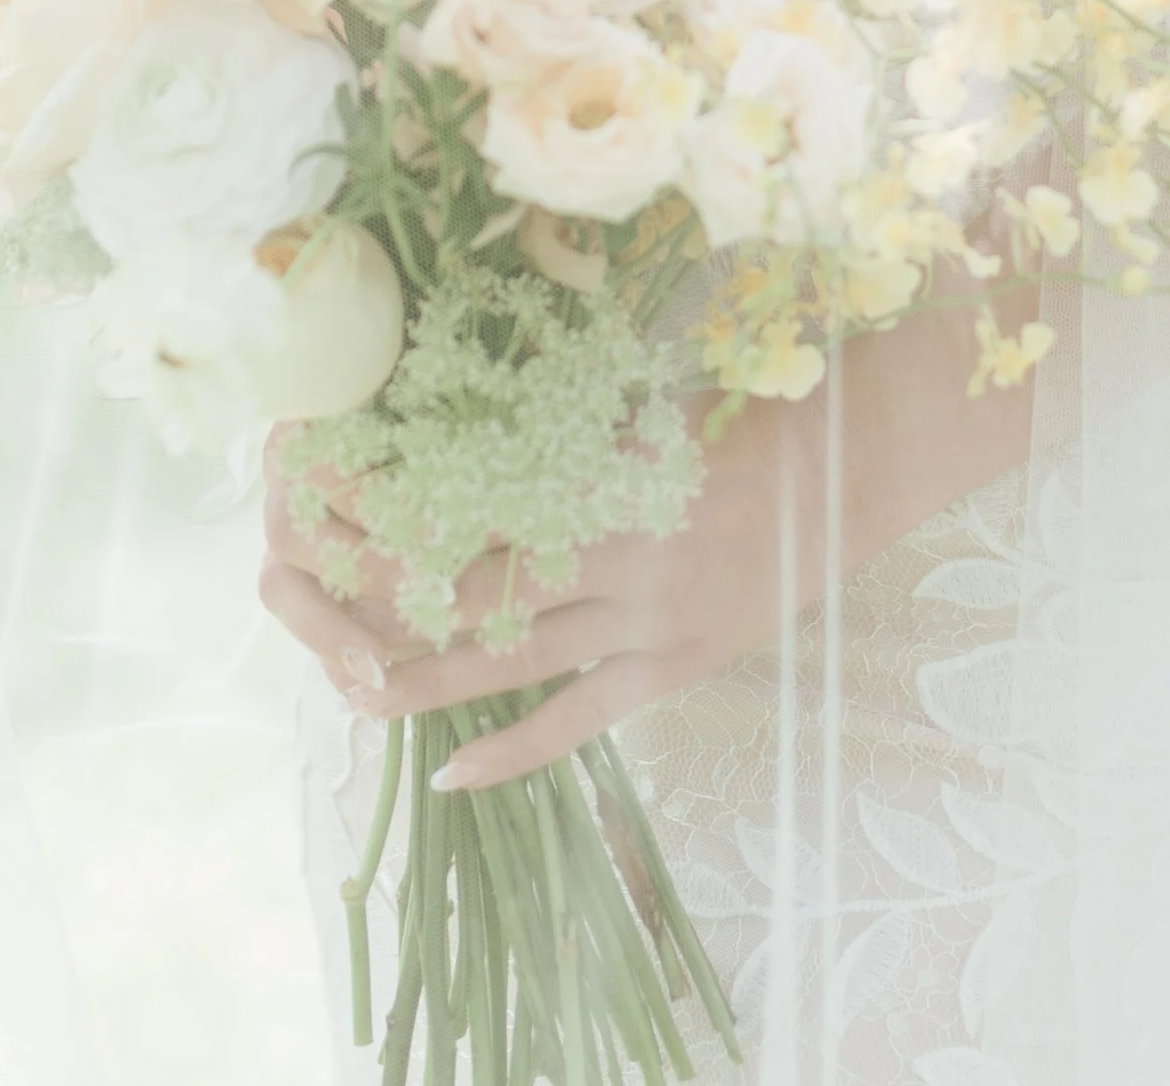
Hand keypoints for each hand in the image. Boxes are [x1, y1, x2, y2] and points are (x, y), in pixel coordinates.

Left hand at [257, 286, 1037, 789]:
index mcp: (603, 469)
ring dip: (426, 679)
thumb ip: (568, 414)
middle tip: (312, 596)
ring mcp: (645, 622)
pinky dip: (513, 753)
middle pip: (472, 587)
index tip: (325, 495)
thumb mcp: (649, 395)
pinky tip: (453, 774)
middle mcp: (614, 553)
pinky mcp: (673, 669)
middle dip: (388, 593)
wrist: (858, 464)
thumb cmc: (751, 405)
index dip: (393, 506)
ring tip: (353, 694)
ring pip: (511, 663)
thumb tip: (467, 399)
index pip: (467, 499)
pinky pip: (578, 722)